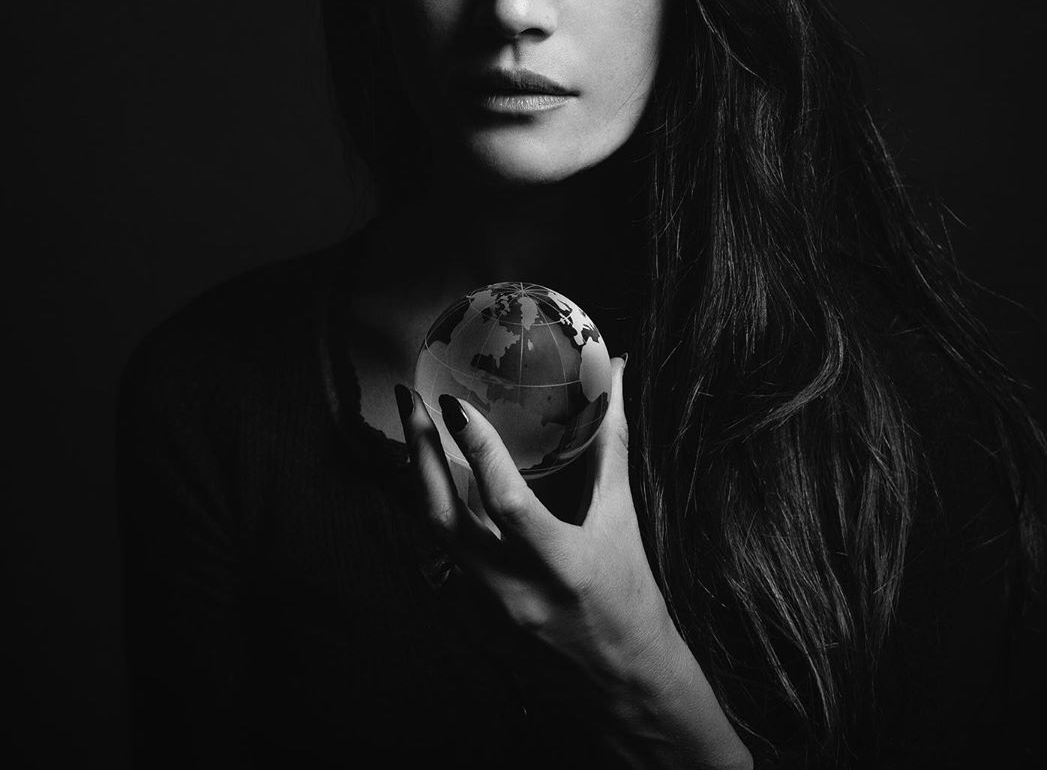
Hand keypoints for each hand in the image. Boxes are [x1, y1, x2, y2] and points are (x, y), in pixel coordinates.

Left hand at [395, 361, 753, 769]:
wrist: (624, 680)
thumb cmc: (631, 594)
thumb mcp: (623, 518)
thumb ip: (611, 444)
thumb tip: (614, 373)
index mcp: (561, 565)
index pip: (507, 503)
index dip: (478, 450)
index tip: (453, 404)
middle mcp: (515, 589)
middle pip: (444, 520)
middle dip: (419, 454)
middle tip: (408, 400)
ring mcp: (488, 606)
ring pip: (434, 533)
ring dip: (418, 476)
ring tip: (411, 425)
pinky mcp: (475, 612)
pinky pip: (442, 550)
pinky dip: (434, 505)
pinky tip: (430, 471)